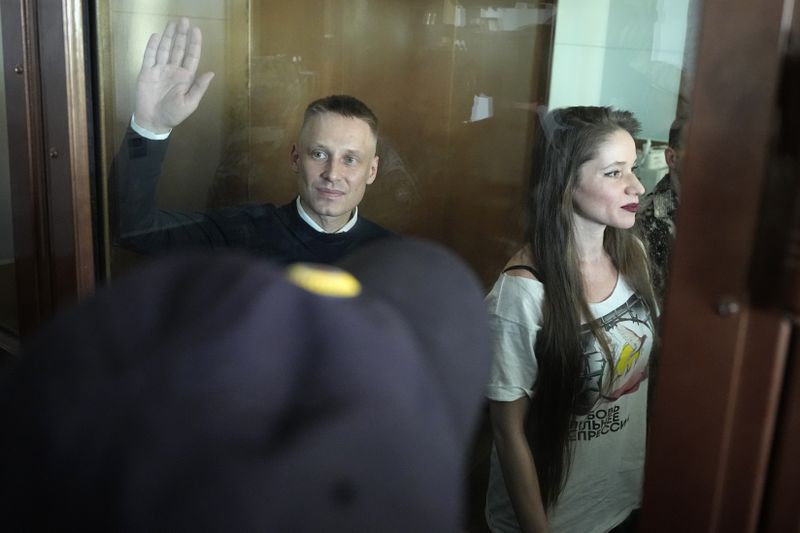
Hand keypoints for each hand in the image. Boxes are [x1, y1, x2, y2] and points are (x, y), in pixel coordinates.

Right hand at [134, 18, 214, 132]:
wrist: (153, 121)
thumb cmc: (173, 114)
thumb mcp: (190, 103)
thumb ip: (199, 87)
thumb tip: (211, 73)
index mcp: (185, 77)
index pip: (191, 56)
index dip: (194, 43)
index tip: (196, 30)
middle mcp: (173, 70)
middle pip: (178, 48)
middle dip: (181, 35)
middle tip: (184, 20)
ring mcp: (160, 70)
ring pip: (164, 49)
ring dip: (168, 36)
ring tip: (172, 23)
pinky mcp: (146, 72)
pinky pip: (149, 56)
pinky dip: (152, 46)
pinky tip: (156, 35)